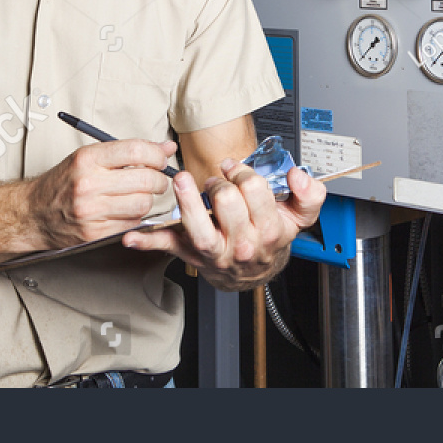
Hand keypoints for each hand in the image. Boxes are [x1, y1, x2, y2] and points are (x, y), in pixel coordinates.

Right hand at [21, 139, 174, 250]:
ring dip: (147, 200)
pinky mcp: (95, 233)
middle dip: (159, 180)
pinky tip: (124, 210)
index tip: (161, 158)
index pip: (136, 151)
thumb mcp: (89, 156)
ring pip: (142, 204)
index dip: (157, 155)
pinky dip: (135, 217)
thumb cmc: (64, 182)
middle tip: (156, 179)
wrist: (34, 213)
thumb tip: (167, 148)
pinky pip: (132, 223)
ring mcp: (91, 211)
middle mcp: (88, 184)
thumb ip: (128, 151)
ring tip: (137, 195)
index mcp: (87, 159)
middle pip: (145, 180)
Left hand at [121, 159, 326, 290]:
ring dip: (186, 201)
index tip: (236, 170)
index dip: (243, 172)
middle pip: (227, 200)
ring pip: (198, 227)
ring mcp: (214, 252)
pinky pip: (168, 249)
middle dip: (221, 182)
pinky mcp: (191, 256)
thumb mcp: (298, 218)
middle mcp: (241, 244)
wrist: (254, 272)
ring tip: (182, 182)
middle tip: (219, 182)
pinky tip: (132, 235)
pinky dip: (148, 242)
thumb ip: (310, 195)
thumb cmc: (270, 237)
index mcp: (268, 231)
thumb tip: (299, 175)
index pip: (254, 189)